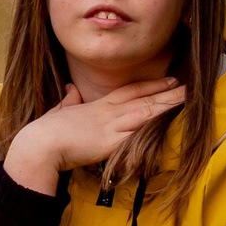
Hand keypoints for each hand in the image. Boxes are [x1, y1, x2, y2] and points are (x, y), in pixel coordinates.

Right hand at [2, 78, 184, 192]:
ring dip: (166, 104)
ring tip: (186, 97)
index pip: (128, 91)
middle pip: (142, 99)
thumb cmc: (46, 131)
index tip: (166, 80)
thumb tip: (71, 90)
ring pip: (145, 112)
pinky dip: (154, 127)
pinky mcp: (111, 143)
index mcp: (97, 106)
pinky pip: (138, 134)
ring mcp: (111, 127)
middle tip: (186, 84)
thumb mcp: (59, 111)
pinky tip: (169, 123)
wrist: (39, 145)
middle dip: (165, 92)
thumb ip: (69, 100)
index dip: (148, 86)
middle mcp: (108, 113)